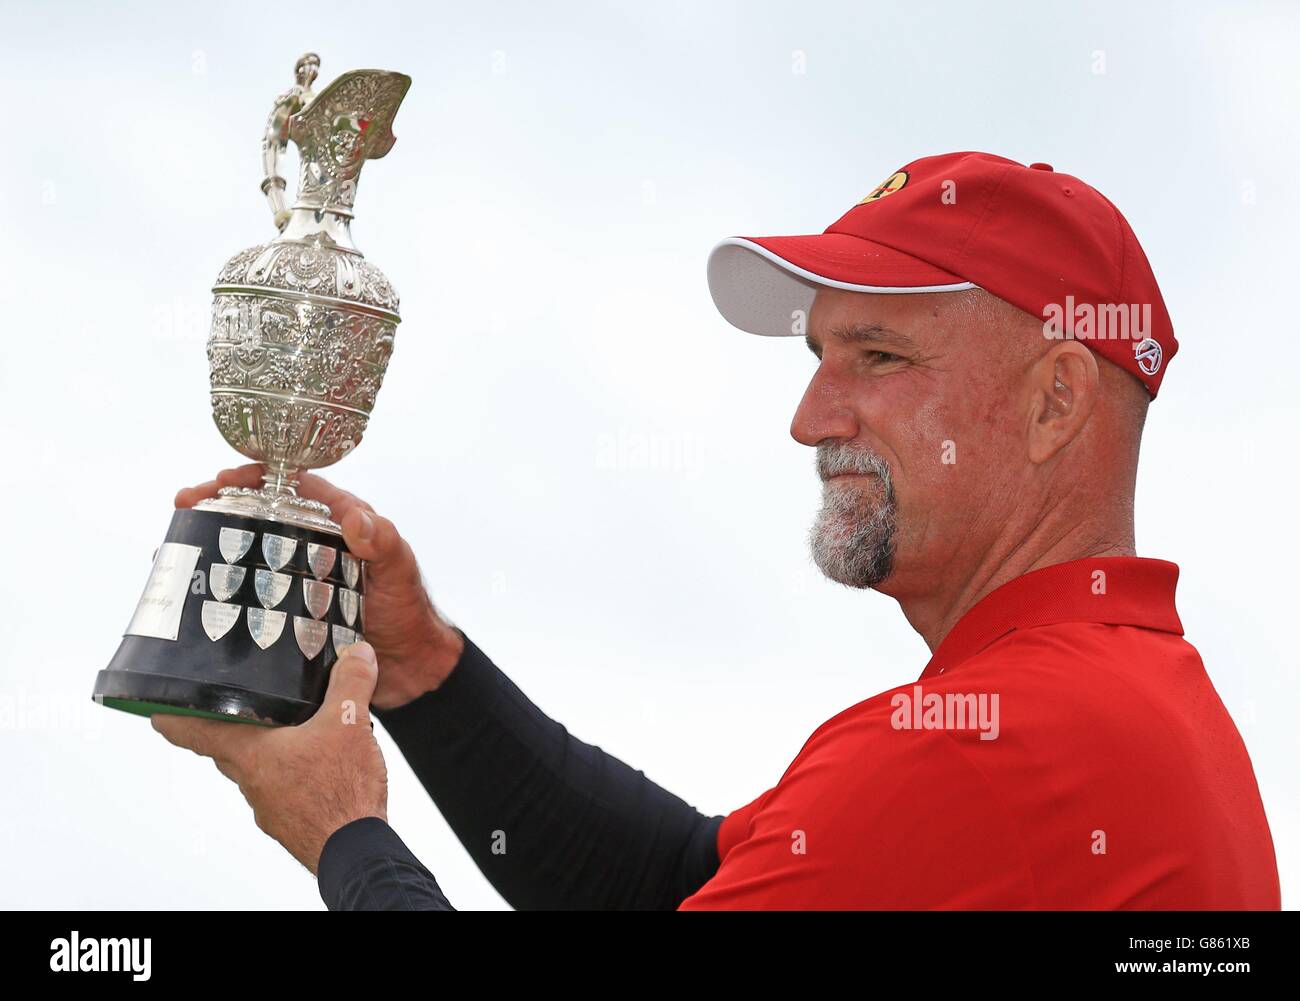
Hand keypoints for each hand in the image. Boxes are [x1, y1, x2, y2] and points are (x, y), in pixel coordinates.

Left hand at [151, 643, 387, 873]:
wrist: (354, 849)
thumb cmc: (340, 791)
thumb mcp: (350, 723)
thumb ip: (351, 683)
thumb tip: (356, 654)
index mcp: (252, 753)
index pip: (198, 732)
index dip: (175, 720)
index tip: (155, 713)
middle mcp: (252, 781)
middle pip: (228, 752)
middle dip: (229, 731)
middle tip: (234, 711)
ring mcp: (269, 807)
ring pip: (257, 773)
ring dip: (267, 755)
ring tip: (292, 735)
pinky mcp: (290, 822)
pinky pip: (282, 792)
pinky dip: (293, 777)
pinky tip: (318, 769)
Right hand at [177, 465, 463, 709]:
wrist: (408, 666)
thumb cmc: (408, 609)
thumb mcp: (398, 568)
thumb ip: (383, 541)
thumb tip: (358, 517)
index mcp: (338, 522)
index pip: (291, 484)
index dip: (255, 477)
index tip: (223, 479)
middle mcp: (311, 544)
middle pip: (257, 512)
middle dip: (217, 503)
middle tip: (184, 503)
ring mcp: (294, 577)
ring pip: (245, 549)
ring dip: (208, 541)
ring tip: (173, 543)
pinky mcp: (283, 610)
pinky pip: (245, 590)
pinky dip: (216, 583)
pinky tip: (189, 587)